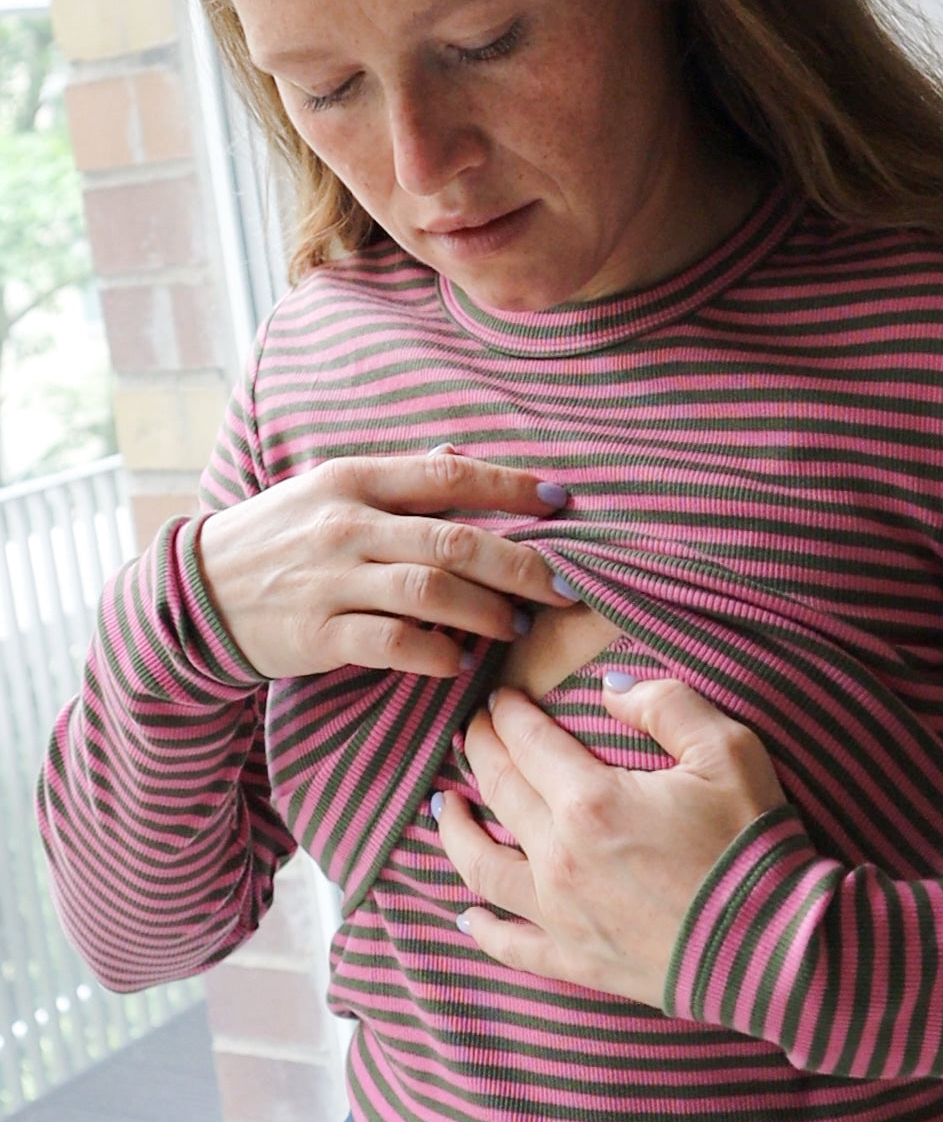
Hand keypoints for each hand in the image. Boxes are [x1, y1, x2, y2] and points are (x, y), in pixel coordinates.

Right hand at [196, 448, 573, 678]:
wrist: (198, 591)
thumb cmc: (280, 537)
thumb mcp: (328, 490)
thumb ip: (397, 481)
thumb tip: (462, 459)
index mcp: (354, 478)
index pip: (448, 475)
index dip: (512, 487)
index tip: (563, 501)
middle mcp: (345, 524)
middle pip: (452, 540)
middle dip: (521, 564)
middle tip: (564, 587)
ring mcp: (330, 580)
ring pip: (429, 592)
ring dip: (486, 611)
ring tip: (518, 626)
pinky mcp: (317, 634)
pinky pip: (392, 644)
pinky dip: (436, 654)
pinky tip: (460, 662)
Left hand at [435, 677, 785, 1006]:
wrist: (779, 947)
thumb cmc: (755, 844)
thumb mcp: (728, 750)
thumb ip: (665, 703)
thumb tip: (609, 687)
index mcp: (590, 800)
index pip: (526, 741)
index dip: (507, 712)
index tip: (499, 696)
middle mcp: (559, 857)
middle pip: (497, 791)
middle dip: (478, 752)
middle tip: (471, 731)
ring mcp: (561, 915)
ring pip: (481, 867)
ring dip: (457, 832)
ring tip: (447, 808)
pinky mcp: (576, 961)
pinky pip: (511, 946)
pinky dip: (482, 928)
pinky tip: (465, 915)